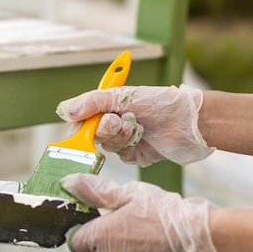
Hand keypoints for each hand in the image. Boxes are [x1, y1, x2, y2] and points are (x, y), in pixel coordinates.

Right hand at [56, 84, 214, 166]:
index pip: (81, 119)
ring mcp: (123, 139)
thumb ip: (92, 102)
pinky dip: (130, 146)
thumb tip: (65, 110)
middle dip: (105, 128)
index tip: (80, 126)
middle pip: (91, 134)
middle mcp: (113, 122)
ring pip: (107, 146)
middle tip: (118, 121)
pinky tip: (142, 137)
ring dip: (121, 136)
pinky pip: (121, 156)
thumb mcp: (122, 95)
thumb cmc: (157, 101)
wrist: (186, 121)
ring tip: (137, 127)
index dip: (79, 125)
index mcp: (108, 105)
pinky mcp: (134, 154)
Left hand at [62, 173, 235, 251]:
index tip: (97, 218)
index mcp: (101, 236)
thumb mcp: (127, 193)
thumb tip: (68, 183)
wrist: (194, 236)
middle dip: (103, 238)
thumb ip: (95, 190)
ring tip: (140, 232)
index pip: (75, 240)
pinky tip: (150, 244)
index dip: (85, 228)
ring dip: (118, 250)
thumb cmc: (162, 211)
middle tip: (124, 221)